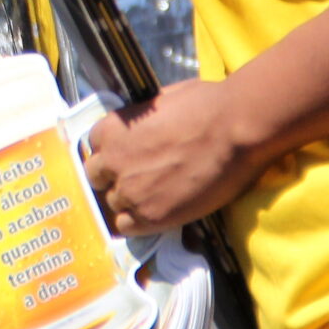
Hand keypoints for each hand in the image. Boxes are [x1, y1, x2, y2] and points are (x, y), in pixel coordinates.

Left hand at [81, 80, 264, 235]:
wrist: (233, 131)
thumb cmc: (204, 106)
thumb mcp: (159, 101)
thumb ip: (140, 120)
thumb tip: (142, 127)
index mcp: (111, 129)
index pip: (94, 147)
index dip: (112, 153)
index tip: (127, 156)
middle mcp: (112, 161)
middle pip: (97, 177)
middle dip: (114, 177)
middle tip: (139, 177)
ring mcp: (130, 191)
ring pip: (114, 203)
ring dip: (129, 200)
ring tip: (155, 196)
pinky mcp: (151, 216)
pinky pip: (128, 227)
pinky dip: (138, 223)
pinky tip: (157, 214)